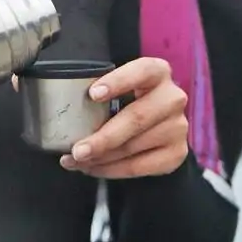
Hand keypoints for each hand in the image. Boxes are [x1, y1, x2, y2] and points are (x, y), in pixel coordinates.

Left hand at [59, 57, 187, 178]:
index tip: (93, 94)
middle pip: (137, 118)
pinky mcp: (176, 153)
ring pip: (133, 147)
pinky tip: (93, 168)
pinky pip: (138, 167)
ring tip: (77, 161)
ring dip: (100, 158)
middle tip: (77, 150)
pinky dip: (111, 170)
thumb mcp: (119, 89)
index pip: (141, 71)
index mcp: (158, 72)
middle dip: (103, 138)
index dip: (118, 81)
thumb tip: (64, 110)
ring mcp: (178, 127)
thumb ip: (101, 93)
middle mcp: (172, 98)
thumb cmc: (129, 101)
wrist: (157, 126)